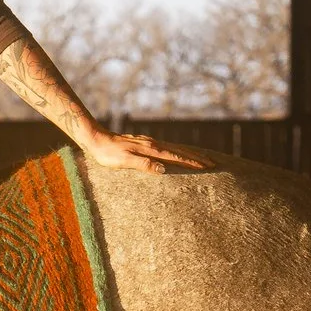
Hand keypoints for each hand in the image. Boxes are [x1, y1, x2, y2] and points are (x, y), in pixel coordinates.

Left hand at [83, 131, 210, 176]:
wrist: (96, 139)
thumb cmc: (108, 154)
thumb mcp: (124, 162)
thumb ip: (143, 165)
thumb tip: (163, 170)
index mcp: (151, 150)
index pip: (177, 157)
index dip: (192, 162)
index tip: (208, 166)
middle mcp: (153, 144)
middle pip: (180, 151)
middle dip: (197, 157)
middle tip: (214, 163)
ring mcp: (149, 143)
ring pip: (175, 148)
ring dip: (189, 153)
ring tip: (202, 158)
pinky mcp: (144, 143)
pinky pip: (167, 148)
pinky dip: (178, 151)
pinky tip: (178, 154)